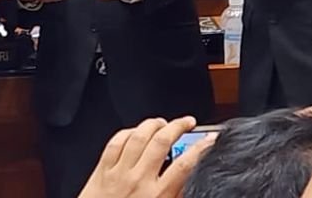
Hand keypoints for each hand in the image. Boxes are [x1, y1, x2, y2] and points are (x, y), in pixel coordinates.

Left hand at [78, 116, 211, 197]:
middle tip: (187, 122)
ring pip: (138, 136)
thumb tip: (187, 184)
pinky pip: (115, 142)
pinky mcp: (102, 170)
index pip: (184, 165)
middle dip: (177, 126)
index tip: (209, 139)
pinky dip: (127, 132)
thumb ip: (174, 196)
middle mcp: (139, 181)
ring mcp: (119, 173)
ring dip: (152, 124)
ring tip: (162, 122)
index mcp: (157, 196)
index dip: (201, 148)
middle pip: (161, 142)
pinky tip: (134, 131)